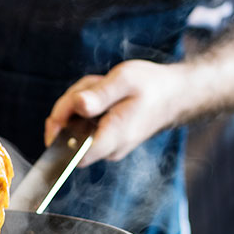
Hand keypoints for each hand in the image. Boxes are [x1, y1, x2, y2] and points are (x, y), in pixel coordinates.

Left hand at [44, 60, 185, 165]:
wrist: (174, 94)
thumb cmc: (151, 85)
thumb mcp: (125, 79)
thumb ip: (99, 95)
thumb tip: (78, 107)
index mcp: (113, 137)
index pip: (73, 154)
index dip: (59, 133)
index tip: (64, 110)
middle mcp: (109, 149)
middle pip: (69, 135)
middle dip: (71, 106)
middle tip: (94, 86)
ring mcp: (107, 147)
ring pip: (75, 128)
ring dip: (80, 104)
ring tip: (103, 86)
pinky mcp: (106, 141)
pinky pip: (84, 126)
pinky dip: (87, 108)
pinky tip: (104, 95)